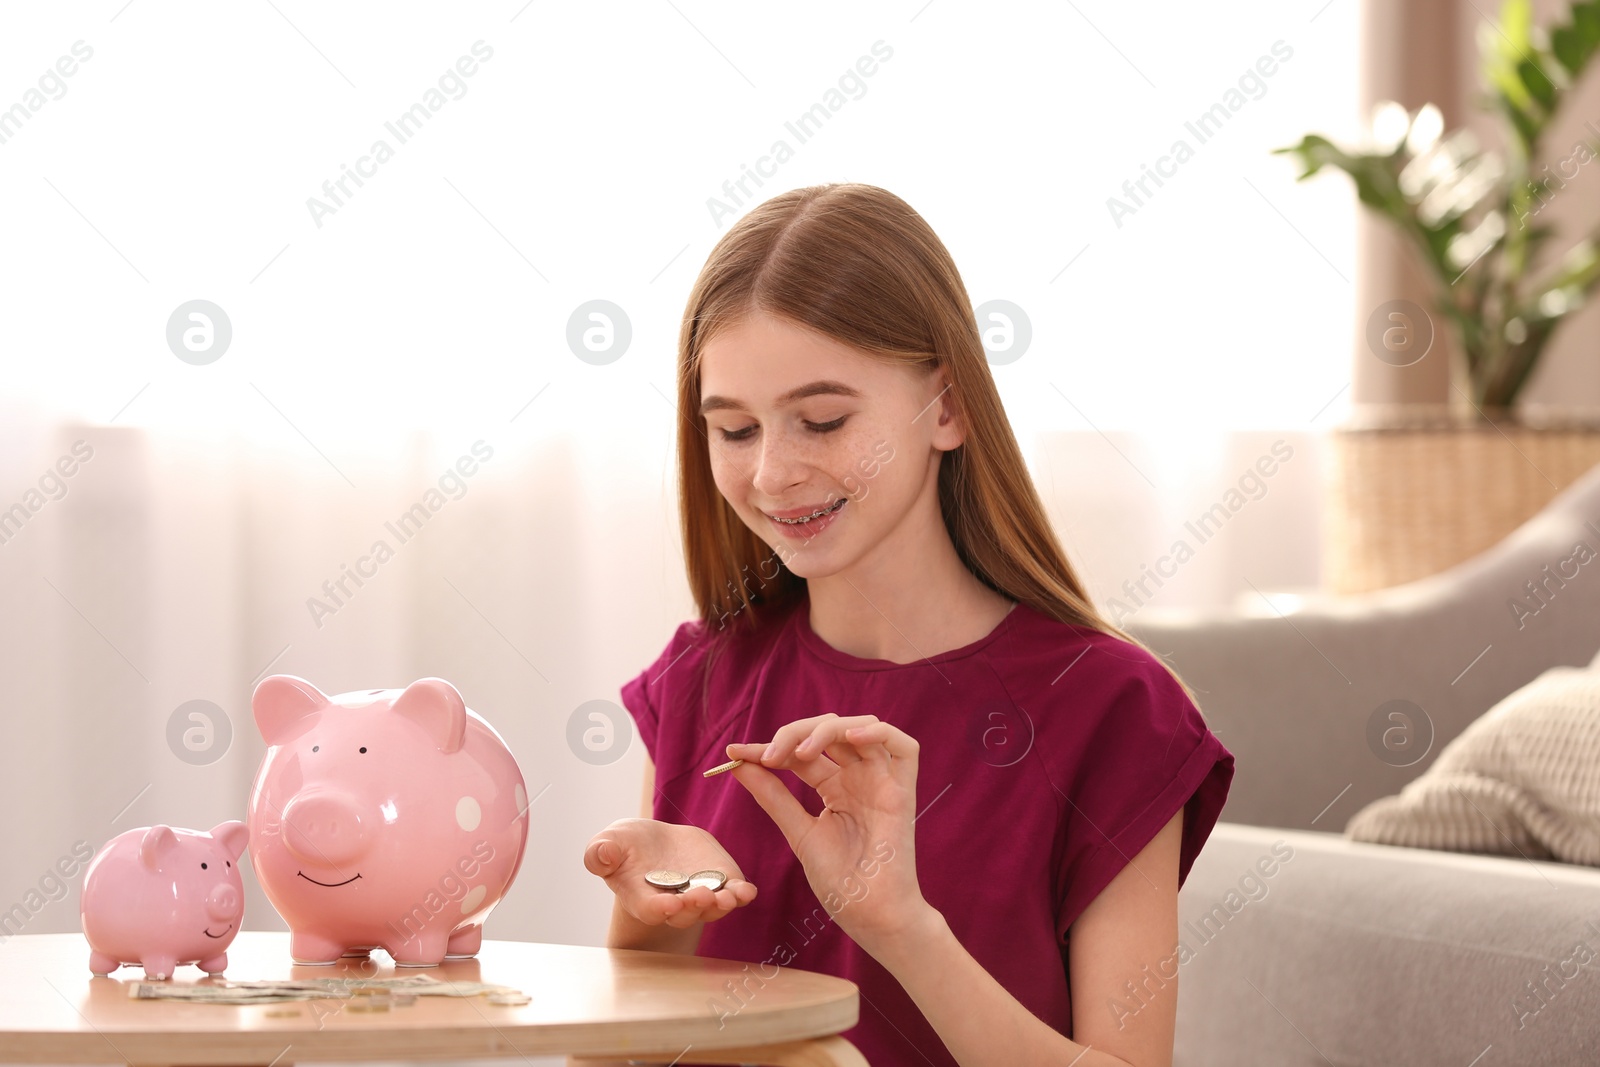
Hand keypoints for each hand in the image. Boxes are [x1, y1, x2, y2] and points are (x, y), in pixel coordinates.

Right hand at [583, 818, 756, 928]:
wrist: (656, 844)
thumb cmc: (627, 846)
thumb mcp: (609, 842)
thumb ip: (601, 853)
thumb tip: (601, 854)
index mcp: (643, 899)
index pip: (651, 910)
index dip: (660, 909)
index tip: (669, 904)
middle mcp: (674, 904)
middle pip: (685, 913)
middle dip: (693, 907)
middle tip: (701, 896)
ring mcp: (700, 897)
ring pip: (712, 909)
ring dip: (720, 905)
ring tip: (728, 897)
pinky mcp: (720, 884)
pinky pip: (733, 894)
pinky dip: (741, 895)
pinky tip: (746, 891)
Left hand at [723, 714, 932, 955]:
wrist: (869, 915)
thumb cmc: (839, 881)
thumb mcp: (797, 831)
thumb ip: (772, 795)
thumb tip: (738, 762)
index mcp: (836, 788)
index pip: (803, 751)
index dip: (771, 746)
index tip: (737, 751)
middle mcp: (859, 778)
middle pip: (830, 731)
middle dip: (795, 733)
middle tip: (769, 756)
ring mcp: (882, 782)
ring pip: (862, 728)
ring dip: (828, 729)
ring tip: (801, 751)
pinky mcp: (903, 792)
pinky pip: (904, 748)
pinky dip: (879, 731)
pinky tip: (852, 736)